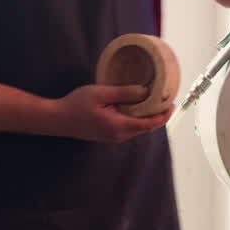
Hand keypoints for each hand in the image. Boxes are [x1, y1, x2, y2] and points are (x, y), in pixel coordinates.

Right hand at [54, 84, 171, 142]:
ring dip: (147, 116)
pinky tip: (136, 106)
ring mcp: (114, 137)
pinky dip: (137, 118)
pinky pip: (129, 128)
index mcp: (119, 126)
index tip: (172, 103)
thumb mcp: (101, 94)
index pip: (150, 124)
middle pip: (146, 127)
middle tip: (165, 98)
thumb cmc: (76, 105)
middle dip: (158, 114)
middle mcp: (119, 135)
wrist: (58, 120)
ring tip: (154, 100)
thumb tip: (146, 92)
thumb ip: (124, 93)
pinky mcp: (109, 135)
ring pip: (138, 128)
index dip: (164, 115)